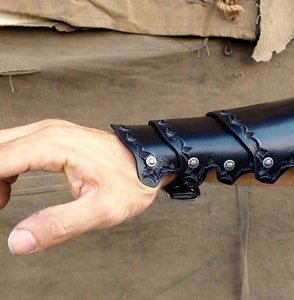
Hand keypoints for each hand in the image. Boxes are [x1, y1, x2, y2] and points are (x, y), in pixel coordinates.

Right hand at [0, 120, 171, 254]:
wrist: (147, 161)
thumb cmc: (130, 180)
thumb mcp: (100, 210)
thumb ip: (59, 225)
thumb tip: (19, 240)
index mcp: (53, 145)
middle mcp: (47, 132)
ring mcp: (50, 131)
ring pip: (2, 146)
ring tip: (2, 200)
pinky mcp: (54, 137)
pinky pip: (16, 146)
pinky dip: (4, 166)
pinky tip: (7, 186)